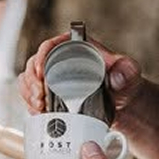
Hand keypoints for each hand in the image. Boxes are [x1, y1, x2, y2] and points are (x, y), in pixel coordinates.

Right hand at [18, 34, 143, 115]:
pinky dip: (31, 104)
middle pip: (35, 64)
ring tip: (40, 106)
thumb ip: (127, 71)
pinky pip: (32, 96)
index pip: (52, 45)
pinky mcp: (51, 95)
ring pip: (29, 81)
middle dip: (31, 80)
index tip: (40, 70)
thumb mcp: (130, 73)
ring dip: (29, 93)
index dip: (41, 55)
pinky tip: (39, 113)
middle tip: (40, 96)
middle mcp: (61, 60)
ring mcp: (54, 78)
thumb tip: (116, 77)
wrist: (121, 103)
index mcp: (77, 47)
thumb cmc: (125, 82)